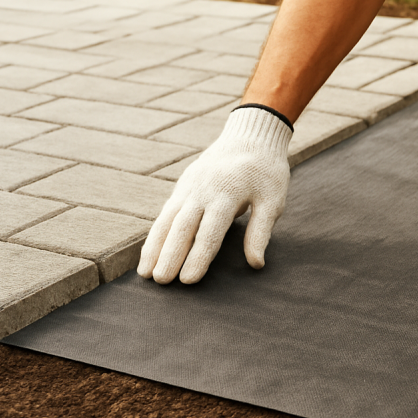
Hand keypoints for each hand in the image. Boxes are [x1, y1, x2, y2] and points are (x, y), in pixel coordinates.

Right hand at [138, 106, 292, 283]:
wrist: (251, 136)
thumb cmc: (266, 171)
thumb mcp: (273, 199)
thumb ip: (261, 231)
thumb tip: (256, 264)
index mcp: (227, 194)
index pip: (210, 231)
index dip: (199, 257)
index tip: (188, 280)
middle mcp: (202, 191)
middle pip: (183, 227)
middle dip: (170, 255)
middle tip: (161, 282)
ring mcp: (189, 187)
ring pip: (167, 220)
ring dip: (155, 248)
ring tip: (145, 274)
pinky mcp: (183, 186)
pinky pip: (166, 213)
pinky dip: (155, 234)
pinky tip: (148, 254)